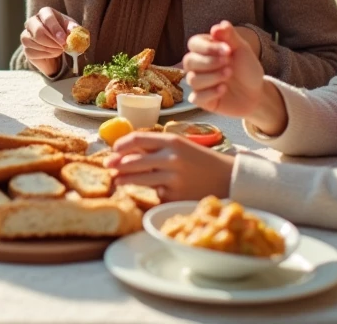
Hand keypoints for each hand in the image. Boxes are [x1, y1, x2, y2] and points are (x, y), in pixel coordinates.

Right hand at [19, 6, 75, 75]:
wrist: (59, 49)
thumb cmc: (64, 34)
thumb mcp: (72, 30)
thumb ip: (73, 29)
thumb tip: (73, 30)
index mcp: (45, 13)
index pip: (47, 18)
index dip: (55, 29)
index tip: (63, 40)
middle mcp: (33, 21)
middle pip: (37, 31)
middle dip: (51, 41)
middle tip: (62, 47)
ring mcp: (26, 34)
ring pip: (32, 42)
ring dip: (49, 49)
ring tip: (59, 50)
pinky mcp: (26, 48)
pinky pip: (31, 52)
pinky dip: (45, 55)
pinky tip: (52, 54)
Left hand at [105, 131, 233, 201]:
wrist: (227, 178)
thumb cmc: (199, 161)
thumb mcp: (180, 146)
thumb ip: (156, 147)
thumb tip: (124, 151)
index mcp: (172, 141)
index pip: (138, 139)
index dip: (121, 144)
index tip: (113, 149)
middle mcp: (172, 159)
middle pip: (134, 161)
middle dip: (117, 165)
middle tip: (109, 167)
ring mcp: (174, 179)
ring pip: (140, 180)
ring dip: (124, 180)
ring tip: (117, 181)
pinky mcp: (175, 197)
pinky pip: (156, 194)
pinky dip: (152, 193)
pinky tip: (154, 191)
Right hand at [182, 21, 267, 117]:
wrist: (257, 94)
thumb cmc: (247, 69)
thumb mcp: (242, 50)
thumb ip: (230, 36)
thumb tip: (219, 25)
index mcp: (205, 50)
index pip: (194, 44)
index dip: (208, 47)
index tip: (228, 50)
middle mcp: (198, 66)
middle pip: (188, 61)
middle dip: (209, 62)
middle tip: (228, 63)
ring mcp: (199, 83)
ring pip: (192, 79)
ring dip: (212, 77)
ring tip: (229, 74)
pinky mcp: (202, 100)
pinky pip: (196, 97)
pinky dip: (210, 93)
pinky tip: (223, 89)